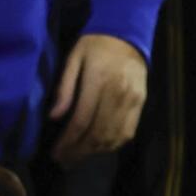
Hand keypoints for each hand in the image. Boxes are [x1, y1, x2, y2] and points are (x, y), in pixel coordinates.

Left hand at [49, 33, 146, 167]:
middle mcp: (117, 95)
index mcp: (98, 81)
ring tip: (77, 158)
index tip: (55, 152)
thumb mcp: (73, 57)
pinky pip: (127, 132)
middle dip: (79, 151)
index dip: (68, 141)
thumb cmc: (94, 44)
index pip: (81, 120)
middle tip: (63, 161)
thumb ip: (64, 87)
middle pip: (98, 133)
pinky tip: (98, 149)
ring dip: (94, 152)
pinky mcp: (141, 105)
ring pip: (114, 137)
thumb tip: (54, 116)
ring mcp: (132, 102)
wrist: (127, 35)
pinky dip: (112, 145)